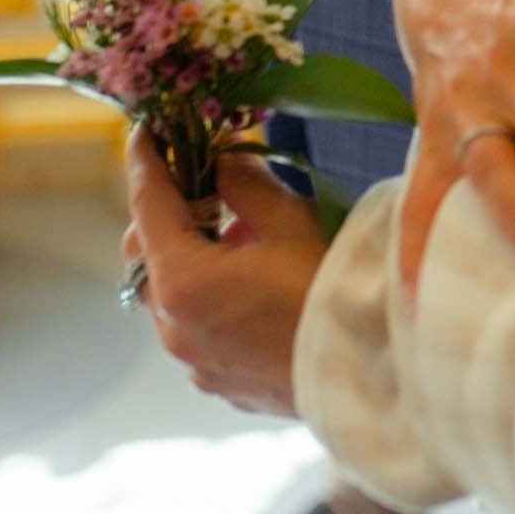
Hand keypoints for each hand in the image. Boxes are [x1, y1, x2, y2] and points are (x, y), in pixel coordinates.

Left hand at [122, 133, 326, 415]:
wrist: (370, 372)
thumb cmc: (330, 292)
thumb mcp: (291, 223)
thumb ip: (245, 185)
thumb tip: (221, 160)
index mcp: (182, 281)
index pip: (147, 204)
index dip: (145, 160)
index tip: (147, 130)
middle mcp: (173, 327)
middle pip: (144, 256)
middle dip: (166, 216)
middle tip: (205, 188)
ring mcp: (192, 361)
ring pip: (167, 297)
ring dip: (188, 261)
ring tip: (239, 243)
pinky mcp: (217, 382)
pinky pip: (194, 331)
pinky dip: (207, 301)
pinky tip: (251, 291)